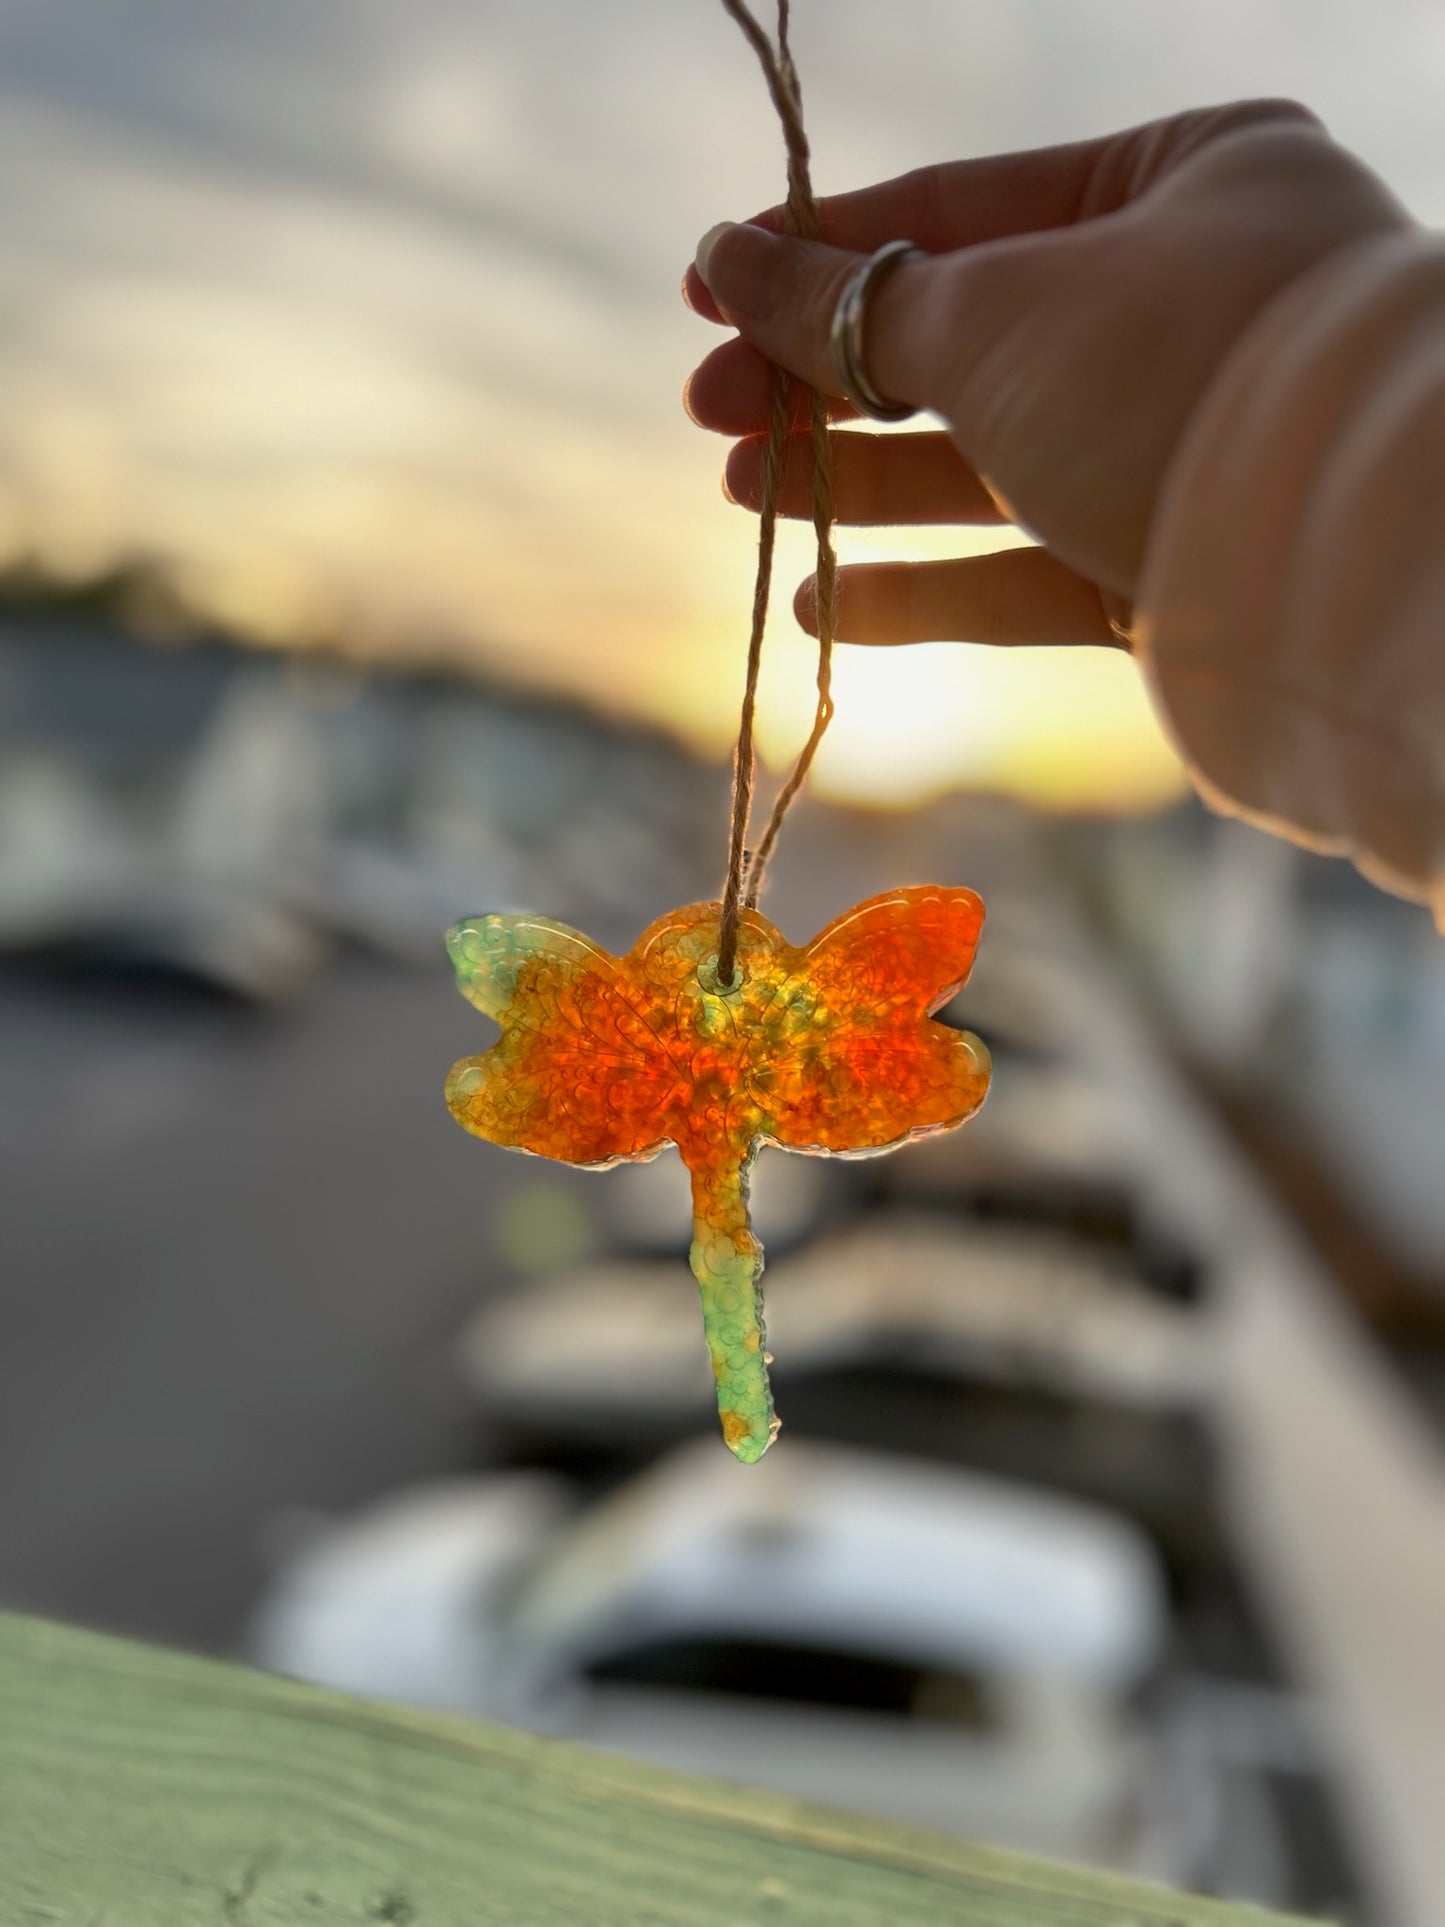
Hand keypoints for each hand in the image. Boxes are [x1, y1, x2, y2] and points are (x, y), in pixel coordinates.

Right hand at [683, 101, 1406, 650]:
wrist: (1343, 566)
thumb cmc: (1174, 374)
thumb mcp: (994, 313)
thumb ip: (850, 300)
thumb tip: (726, 257)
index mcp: (1183, 181)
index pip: (961, 204)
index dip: (819, 251)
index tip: (705, 287)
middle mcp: (1190, 309)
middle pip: (963, 340)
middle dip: (826, 379)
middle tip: (708, 408)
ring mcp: (1181, 449)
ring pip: (988, 465)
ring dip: (857, 482)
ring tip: (742, 492)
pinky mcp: (1171, 574)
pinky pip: (1025, 573)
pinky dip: (925, 589)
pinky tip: (823, 600)